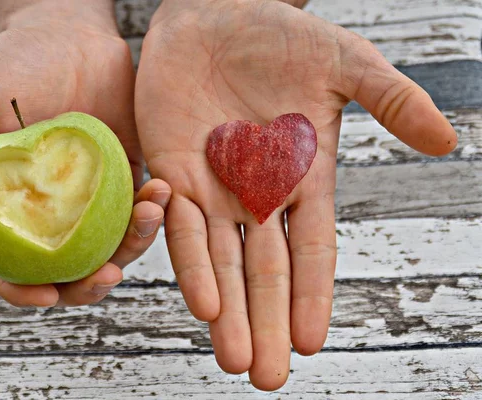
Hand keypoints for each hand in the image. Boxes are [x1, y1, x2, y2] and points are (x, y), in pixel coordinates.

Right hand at [0, 0, 170, 306]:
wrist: (67, 36)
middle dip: (89, 284)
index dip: (21, 290)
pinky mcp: (124, 181)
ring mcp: (90, 201)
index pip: (6, 265)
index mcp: (8, 207)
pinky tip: (160, 190)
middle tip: (110, 273)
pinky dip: (154, 209)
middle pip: (68, 270)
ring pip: (112, 247)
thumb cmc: (12, 66)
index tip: (48, 295)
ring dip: (133, 244)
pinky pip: (142, 210)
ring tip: (150, 210)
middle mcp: (51, 213)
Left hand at [135, 0, 455, 390]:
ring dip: (228, 312)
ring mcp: (212, 188)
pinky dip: (190, 263)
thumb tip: (446, 141)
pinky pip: (179, 226)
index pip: (312, 250)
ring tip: (236, 359)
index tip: (314, 343)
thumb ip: (390, 100)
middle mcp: (257, 195)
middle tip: (269, 377)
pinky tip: (203, 304)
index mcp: (301, 179)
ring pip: (220, 262)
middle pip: (265, 272)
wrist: (214, 12)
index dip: (313, 296)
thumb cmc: (280, 34)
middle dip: (267, 324)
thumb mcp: (345, 63)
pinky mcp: (172, 171)